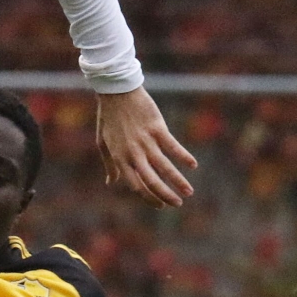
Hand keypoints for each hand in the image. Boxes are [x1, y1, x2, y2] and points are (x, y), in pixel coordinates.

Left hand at [96, 86, 197, 207]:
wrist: (117, 92)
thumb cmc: (109, 118)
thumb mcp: (103, 143)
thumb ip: (110, 164)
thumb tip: (111, 183)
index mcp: (120, 158)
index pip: (136, 185)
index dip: (148, 197)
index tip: (160, 205)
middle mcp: (133, 153)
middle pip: (151, 180)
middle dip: (165, 195)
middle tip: (178, 204)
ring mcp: (145, 141)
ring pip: (164, 167)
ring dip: (178, 181)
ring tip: (189, 192)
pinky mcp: (157, 128)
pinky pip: (172, 146)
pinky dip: (183, 157)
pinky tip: (193, 165)